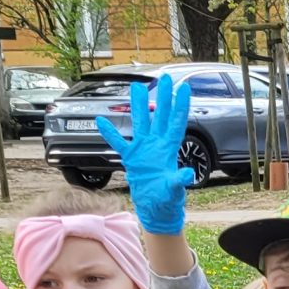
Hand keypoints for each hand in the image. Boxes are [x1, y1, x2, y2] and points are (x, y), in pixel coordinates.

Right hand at [96, 73, 195, 235]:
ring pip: (140, 123)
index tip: (184, 88)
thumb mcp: (174, 190)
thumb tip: (186, 174)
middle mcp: (156, 146)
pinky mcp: (131, 159)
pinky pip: (119, 143)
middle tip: (163, 78)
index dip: (180, 106)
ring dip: (138, 106)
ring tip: (136, 87)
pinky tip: (102, 120)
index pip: (176, 123)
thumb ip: (179, 181)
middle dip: (162, 97)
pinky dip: (110, 133)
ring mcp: (143, 150)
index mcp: (168, 150)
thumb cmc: (167, 201)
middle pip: (159, 116)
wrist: (155, 211)